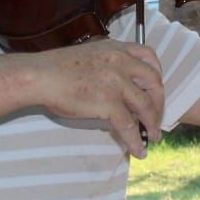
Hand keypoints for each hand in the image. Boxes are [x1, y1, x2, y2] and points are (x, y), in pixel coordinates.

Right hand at [31, 39, 163, 156]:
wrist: (40, 76)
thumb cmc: (56, 68)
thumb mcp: (89, 55)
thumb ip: (107, 64)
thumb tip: (117, 87)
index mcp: (116, 49)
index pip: (149, 57)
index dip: (157, 75)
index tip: (155, 89)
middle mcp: (121, 62)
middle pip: (154, 82)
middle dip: (159, 103)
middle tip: (156, 118)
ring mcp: (116, 82)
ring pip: (146, 106)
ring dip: (153, 124)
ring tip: (154, 137)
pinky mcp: (109, 102)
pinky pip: (129, 125)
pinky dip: (136, 140)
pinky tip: (138, 150)